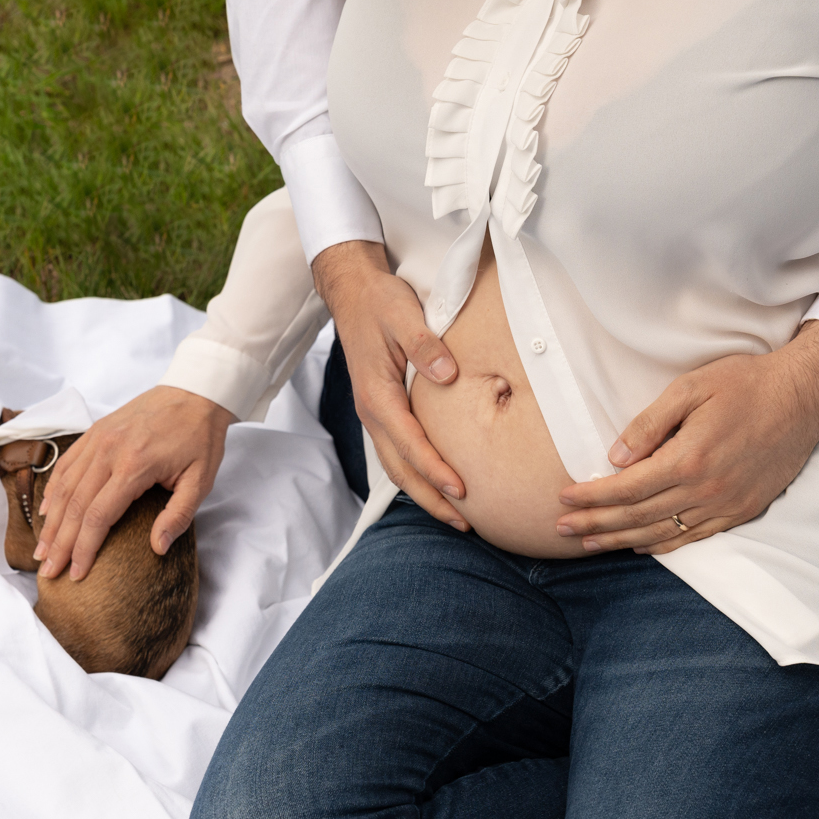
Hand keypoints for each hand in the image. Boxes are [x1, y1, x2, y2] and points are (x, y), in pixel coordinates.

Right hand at [33, 385, 234, 579]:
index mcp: (134, 466)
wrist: (195, 392)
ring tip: (42, 550)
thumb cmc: (200, 438)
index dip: (84, 549)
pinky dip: (53, 491)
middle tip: (48, 571)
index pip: (98, 517)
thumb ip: (177, 516)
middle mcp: (108, 452)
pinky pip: (66, 464)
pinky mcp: (95, 432)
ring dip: (51, 522)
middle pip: (74, 506)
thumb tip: (157, 548)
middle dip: (60, 543)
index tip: (77, 574)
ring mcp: (98, 439)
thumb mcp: (200, 481)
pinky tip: (47, 513)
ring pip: (64, 487)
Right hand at [311, 240, 468, 531]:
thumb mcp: (403, 314)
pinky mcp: (381, 411)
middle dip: (431, 500)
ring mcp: (374, 415)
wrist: (353, 293)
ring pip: (397, 467)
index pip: (410, 444)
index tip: (462, 491)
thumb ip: (425, 344)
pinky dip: (417, 474)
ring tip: (456, 516)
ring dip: (424, 494)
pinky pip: (397, 453)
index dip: (435, 471)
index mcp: (377, 395)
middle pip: (401, 470)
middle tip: (465, 524)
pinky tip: (437, 483)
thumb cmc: (380, 302)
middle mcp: (372, 413)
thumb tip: (448, 374)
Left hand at [554, 320, 818, 553]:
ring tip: (589, 544)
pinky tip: (640, 546)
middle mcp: (705, 491)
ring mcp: (725, 506)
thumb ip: (649, 425)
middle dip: (594, 525)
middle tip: (561, 529)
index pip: (625, 488)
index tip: (563, 499)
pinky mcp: (742, 511)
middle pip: (636, 517)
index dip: (590, 497)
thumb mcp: (690, 388)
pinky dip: (662, 545)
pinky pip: (693, 537)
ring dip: (621, 541)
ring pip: (661, 534)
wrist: (804, 397)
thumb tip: (615, 459)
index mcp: (687, 459)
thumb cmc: (745, 384)